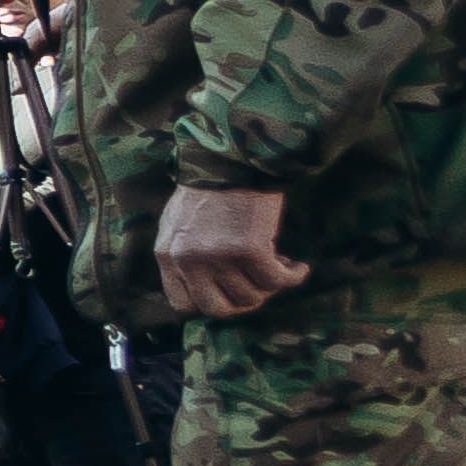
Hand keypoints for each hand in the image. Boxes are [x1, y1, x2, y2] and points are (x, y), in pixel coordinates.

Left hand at [153, 183, 306, 319]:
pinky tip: (298, 267)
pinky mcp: (250, 250)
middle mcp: (188, 261)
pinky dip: (293, 277)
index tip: (229, 292)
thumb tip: (204, 285)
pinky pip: (277, 281)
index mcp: (167, 255)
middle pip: (218, 308)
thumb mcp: (178, 223)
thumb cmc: (209, 187)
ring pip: (251, 296)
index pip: (183, 304)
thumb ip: (183, 255)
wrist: (234, 157)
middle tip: (259, 288)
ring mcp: (218, 257)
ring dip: (270, 286)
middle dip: (243, 303)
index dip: (211, 303)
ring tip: (279, 264)